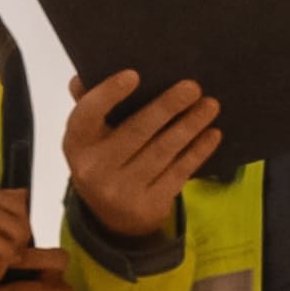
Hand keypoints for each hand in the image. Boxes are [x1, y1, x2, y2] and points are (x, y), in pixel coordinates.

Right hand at [62, 73, 222, 238]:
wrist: (110, 216)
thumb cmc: (103, 158)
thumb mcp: (90, 135)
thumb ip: (91, 105)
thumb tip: (82, 78)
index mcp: (77, 142)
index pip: (88, 115)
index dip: (109, 94)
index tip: (134, 74)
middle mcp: (94, 168)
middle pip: (136, 131)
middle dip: (167, 107)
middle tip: (192, 87)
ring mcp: (121, 190)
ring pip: (162, 151)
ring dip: (190, 126)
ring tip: (210, 106)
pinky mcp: (148, 205)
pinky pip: (178, 173)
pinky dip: (198, 151)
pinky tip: (212, 134)